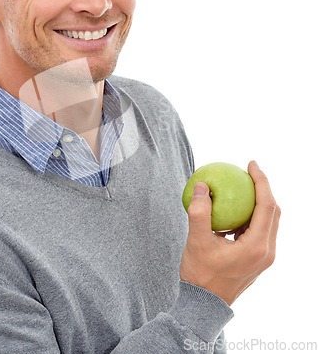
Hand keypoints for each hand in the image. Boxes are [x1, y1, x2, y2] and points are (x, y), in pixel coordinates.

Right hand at [179, 161, 280, 305]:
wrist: (205, 305)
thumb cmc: (200, 275)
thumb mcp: (196, 242)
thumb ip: (199, 213)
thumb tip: (203, 186)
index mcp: (257, 247)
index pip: (267, 206)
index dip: (261, 181)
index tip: (251, 164)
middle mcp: (266, 251)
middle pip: (273, 211)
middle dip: (263, 188)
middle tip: (247, 172)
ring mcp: (263, 257)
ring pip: (268, 221)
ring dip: (258, 201)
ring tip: (241, 186)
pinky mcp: (257, 259)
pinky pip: (259, 230)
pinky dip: (250, 215)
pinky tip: (233, 209)